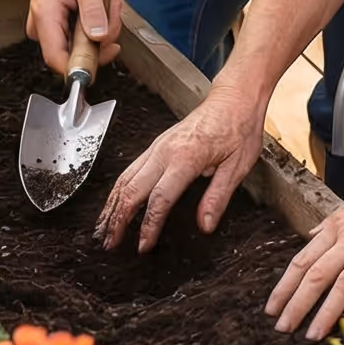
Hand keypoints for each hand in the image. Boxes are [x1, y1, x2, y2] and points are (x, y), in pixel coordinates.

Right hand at [28, 0, 119, 76]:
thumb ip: (93, 9)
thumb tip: (99, 38)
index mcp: (46, 18)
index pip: (58, 60)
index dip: (84, 65)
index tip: (109, 49)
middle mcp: (43, 29)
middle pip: (77, 55)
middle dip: (103, 37)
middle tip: (111, 9)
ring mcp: (50, 31)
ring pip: (84, 47)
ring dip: (103, 28)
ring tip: (105, 2)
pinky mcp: (59, 30)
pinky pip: (83, 39)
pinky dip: (97, 25)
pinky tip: (100, 6)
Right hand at [97, 77, 266, 253]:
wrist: (234, 98)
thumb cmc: (239, 128)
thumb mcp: (238, 166)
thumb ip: (218, 197)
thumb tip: (205, 225)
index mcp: (186, 158)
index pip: (160, 199)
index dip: (148, 226)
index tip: (143, 246)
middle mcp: (165, 151)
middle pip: (133, 190)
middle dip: (118, 219)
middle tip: (110, 244)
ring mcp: (158, 146)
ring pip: (125, 178)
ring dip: (112, 204)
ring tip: (104, 228)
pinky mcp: (156, 145)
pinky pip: (130, 169)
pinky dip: (118, 189)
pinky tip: (115, 202)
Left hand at [266, 166, 343, 339]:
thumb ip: (332, 224)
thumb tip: (311, 237)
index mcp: (338, 224)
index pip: (303, 260)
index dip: (285, 286)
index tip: (273, 307)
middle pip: (316, 275)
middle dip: (296, 305)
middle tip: (283, 327)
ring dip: (326, 312)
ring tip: (314, 334)